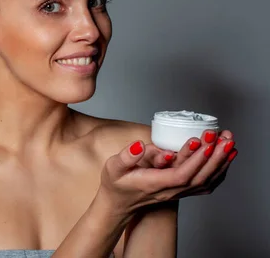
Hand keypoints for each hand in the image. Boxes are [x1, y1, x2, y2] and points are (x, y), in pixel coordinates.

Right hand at [98, 130, 237, 214]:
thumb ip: (126, 156)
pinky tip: (225, 159)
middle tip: (224, 138)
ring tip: (229, 143)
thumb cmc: (115, 184)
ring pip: (205, 181)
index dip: (195, 160)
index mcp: (155, 184)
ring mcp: (177, 192)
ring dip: (220, 162)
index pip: (181, 175)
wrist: (118, 204)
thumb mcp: (113, 167)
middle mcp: (170, 191)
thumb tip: (140, 145)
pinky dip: (219, 172)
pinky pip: (205, 184)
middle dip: (214, 157)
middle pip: (199, 177)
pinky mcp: (181, 191)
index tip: (204, 143)